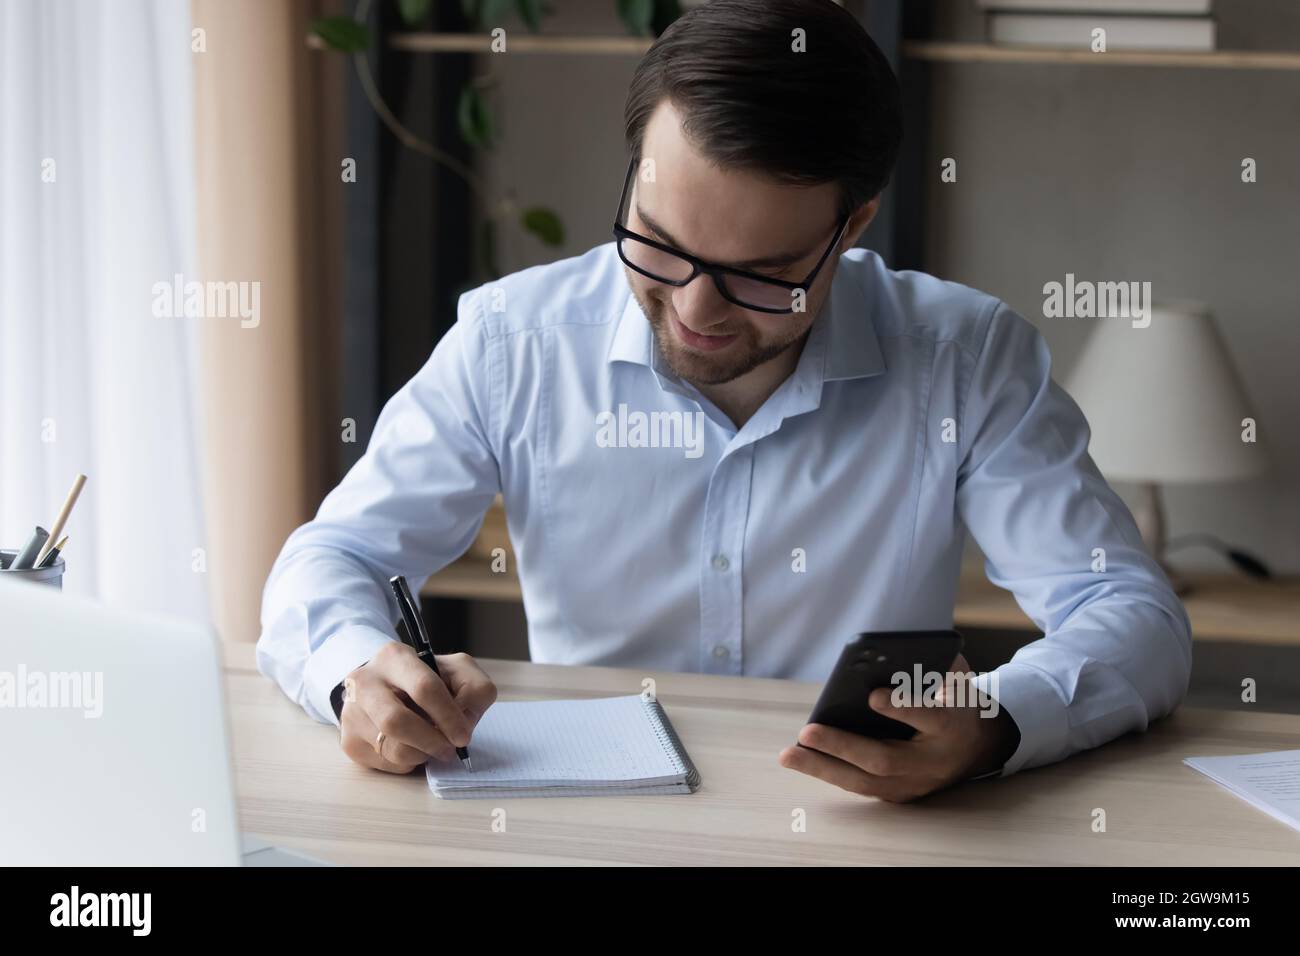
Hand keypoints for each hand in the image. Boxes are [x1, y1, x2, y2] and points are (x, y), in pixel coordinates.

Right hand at [339, 641, 496, 773]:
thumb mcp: (457, 671)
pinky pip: (385, 764)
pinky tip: (412, 746)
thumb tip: (464, 722)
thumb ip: (474, 689)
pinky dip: (408, 763)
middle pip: (396, 722)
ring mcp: (351, 712)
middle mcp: (364, 681)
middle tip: (449, 750)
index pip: (423, 688)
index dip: (448, 716)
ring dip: (422, 754)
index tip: (463, 735)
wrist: (386, 687)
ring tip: (432, 745)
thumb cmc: (427, 679)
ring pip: (392, 749)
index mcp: (394, 657)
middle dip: (431, 741)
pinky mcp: (349, 741)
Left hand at [778, 654, 1019, 802]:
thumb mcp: (954, 678)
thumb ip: (932, 665)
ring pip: (866, 782)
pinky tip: (801, 759)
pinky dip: (829, 773)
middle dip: (844, 746)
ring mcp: (915, 784)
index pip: (928, 717)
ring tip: (788, 754)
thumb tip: (890, 653)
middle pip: (885, 760)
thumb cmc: (954, 701)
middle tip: (808, 731)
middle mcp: (932, 761)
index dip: (902, 707)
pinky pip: (860, 786)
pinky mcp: (899, 795)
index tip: (872, 695)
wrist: (976, 747)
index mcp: (951, 726)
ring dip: (823, 768)